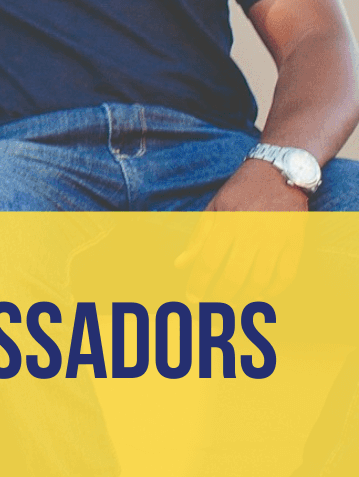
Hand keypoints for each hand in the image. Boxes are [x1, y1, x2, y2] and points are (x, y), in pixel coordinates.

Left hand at [175, 160, 305, 304]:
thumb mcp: (214, 208)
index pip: (208, 261)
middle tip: (212, 305)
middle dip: (220, 295)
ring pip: (260, 278)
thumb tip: (180, 265)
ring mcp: (276, 237)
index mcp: (227, 222)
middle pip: (233, 274)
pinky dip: (275, 289)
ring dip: (246, 296)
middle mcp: (251, 231)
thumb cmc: (241, 191)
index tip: (192, 298)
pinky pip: (287, 273)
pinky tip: (263, 295)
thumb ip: (198, 238)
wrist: (281, 171)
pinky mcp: (295, 241)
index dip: (199, 283)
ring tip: (235, 304)